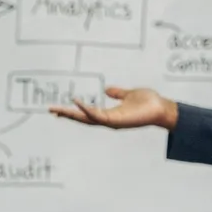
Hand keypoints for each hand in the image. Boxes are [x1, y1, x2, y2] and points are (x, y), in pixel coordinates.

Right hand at [48, 86, 177, 130]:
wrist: (162, 108)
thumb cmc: (149, 103)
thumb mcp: (129, 94)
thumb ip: (118, 93)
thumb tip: (107, 90)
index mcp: (109, 114)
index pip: (87, 114)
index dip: (74, 111)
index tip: (59, 109)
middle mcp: (108, 120)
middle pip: (82, 118)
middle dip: (66, 115)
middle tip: (50, 110)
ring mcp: (111, 122)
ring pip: (86, 119)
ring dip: (71, 114)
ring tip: (57, 109)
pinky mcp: (116, 121)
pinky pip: (98, 116)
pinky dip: (86, 110)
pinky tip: (77, 102)